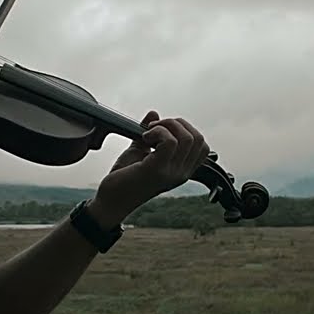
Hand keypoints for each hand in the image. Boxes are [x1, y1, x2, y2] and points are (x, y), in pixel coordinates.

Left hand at [91, 110, 209, 223]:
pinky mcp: (156, 170)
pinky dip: (157, 132)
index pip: (203, 146)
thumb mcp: (140, 151)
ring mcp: (171, 172)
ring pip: (187, 137)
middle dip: (176, 123)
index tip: (164, 130)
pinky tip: (144, 138)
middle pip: (198, 138)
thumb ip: (150, 133)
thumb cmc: (124, 178)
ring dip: (166, 126)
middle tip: (154, 128)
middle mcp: (181, 173)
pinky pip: (170, 142)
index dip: (185, 130)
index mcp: (181, 169)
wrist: (110, 201)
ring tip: (148, 133)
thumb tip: (154, 113)